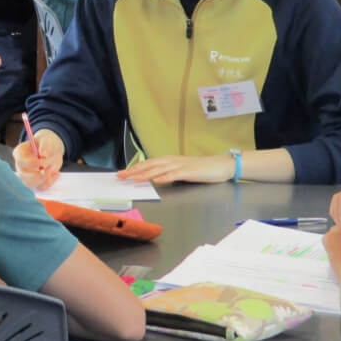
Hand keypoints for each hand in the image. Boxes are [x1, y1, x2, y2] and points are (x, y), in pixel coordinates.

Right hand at [13, 128, 63, 189]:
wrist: (51, 150)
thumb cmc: (46, 143)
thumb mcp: (47, 140)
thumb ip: (45, 145)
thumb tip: (43, 154)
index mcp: (20, 152)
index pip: (20, 159)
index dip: (29, 163)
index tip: (39, 162)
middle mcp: (21, 165)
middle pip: (23, 175)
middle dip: (38, 174)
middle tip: (51, 167)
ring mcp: (26, 175)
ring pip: (31, 183)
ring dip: (44, 178)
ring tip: (54, 167)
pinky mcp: (35, 182)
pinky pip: (41, 186)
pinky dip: (50, 181)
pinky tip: (56, 173)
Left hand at [118, 155, 233, 183]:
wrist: (220, 165)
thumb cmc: (200, 169)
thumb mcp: (180, 170)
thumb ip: (168, 173)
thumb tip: (153, 178)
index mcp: (169, 160)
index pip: (148, 163)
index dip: (134, 168)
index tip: (122, 173)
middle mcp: (172, 161)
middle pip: (150, 165)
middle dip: (134, 170)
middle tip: (121, 176)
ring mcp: (180, 165)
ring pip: (159, 169)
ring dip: (145, 173)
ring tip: (133, 178)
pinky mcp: (189, 172)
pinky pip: (175, 174)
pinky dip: (165, 177)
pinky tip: (157, 180)